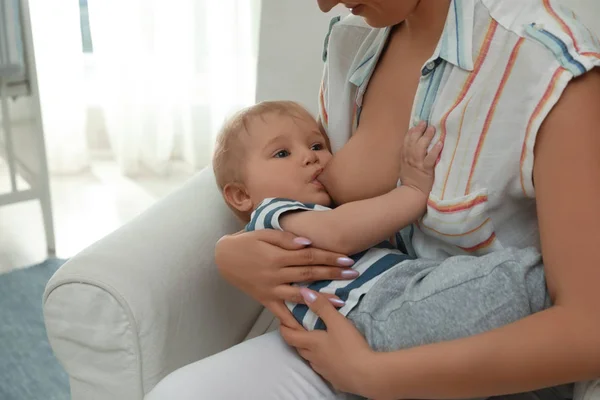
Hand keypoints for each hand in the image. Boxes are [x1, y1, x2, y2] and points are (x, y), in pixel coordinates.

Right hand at [215, 230, 358, 328]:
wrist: (223, 257)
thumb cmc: (246, 241)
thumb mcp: (263, 233)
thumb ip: (285, 238)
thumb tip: (308, 242)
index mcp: (277, 256)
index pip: (309, 256)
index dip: (329, 257)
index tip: (347, 259)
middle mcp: (276, 274)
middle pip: (310, 274)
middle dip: (333, 275)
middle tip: (353, 275)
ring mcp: (271, 289)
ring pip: (301, 294)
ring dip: (322, 298)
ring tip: (342, 302)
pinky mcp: (265, 299)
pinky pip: (281, 312)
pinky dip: (294, 321)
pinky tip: (308, 327)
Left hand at [280, 288, 377, 396]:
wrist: (367, 375)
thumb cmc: (350, 346)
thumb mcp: (337, 322)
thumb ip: (321, 306)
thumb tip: (303, 292)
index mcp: (311, 343)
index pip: (289, 336)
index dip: (284, 327)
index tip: (282, 320)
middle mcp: (313, 357)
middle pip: (298, 347)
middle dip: (295, 337)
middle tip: (297, 327)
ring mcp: (323, 370)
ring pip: (309, 358)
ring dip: (308, 349)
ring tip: (313, 340)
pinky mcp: (334, 378)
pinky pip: (322, 367)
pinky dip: (321, 359)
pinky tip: (330, 356)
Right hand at [399, 121, 442, 195]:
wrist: (411, 194)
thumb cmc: (410, 182)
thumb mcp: (405, 167)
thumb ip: (408, 157)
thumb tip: (414, 147)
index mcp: (404, 157)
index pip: (406, 141)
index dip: (411, 132)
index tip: (417, 125)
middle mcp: (410, 158)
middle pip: (413, 141)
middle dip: (418, 130)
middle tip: (425, 123)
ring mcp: (417, 164)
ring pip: (420, 147)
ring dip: (427, 137)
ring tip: (432, 129)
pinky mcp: (426, 170)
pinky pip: (430, 158)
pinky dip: (435, 151)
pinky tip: (440, 144)